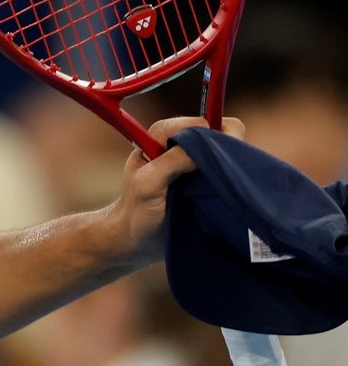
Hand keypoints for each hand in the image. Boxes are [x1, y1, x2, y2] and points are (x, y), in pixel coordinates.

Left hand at [107, 114, 244, 262]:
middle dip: (224, 148)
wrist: (135, 242)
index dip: (209, 134)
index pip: (197, 122)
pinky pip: (226, 173)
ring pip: (224, 153)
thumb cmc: (136, 212)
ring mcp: (193, 165)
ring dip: (228, 166)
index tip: (211, 154)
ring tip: (223, 186)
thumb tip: (204, 144)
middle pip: (217, 134)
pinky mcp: (204, 183)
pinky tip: (228, 192)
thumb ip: (171, 161)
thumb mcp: (148, 184)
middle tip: (219, 174)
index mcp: (161, 138)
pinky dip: (230, 179)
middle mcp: (179, 147)